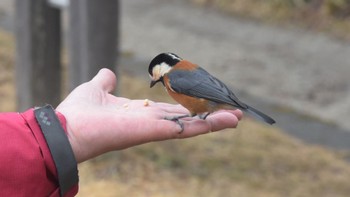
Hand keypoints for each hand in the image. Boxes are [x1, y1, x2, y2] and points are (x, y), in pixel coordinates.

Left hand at [56, 68, 241, 162]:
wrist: (68, 128)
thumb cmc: (80, 110)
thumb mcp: (96, 88)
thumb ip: (105, 81)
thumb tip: (108, 73)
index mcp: (140, 112)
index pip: (171, 109)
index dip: (188, 105)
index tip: (203, 102)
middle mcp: (151, 121)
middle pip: (187, 118)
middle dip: (209, 115)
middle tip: (233, 113)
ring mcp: (156, 127)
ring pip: (193, 124)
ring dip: (216, 120)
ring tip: (238, 117)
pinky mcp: (156, 130)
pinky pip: (188, 128)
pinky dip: (209, 124)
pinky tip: (229, 120)